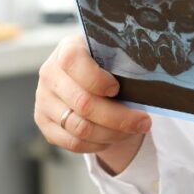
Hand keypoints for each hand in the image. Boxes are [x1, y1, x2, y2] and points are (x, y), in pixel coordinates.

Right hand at [34, 34, 150, 173]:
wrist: (87, 78)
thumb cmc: (108, 66)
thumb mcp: (115, 56)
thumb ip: (124, 63)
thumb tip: (149, 84)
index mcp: (67, 49)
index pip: (73, 62)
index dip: (97, 79)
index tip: (117, 89)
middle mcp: (50, 74)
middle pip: (83, 104)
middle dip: (119, 117)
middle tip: (144, 122)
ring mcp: (44, 100)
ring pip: (81, 128)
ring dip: (113, 133)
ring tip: (133, 130)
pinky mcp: (44, 122)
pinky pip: (73, 143)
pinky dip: (98, 144)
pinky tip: (114, 137)